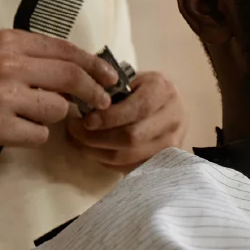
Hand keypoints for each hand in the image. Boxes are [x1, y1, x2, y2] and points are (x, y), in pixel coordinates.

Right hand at [0, 30, 118, 154]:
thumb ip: (29, 55)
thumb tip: (75, 68)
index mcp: (9, 42)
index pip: (66, 51)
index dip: (94, 65)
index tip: (109, 77)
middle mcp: (9, 65)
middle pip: (72, 79)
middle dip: (93, 93)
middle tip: (100, 103)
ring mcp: (3, 97)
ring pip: (57, 110)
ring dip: (50, 117)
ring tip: (24, 115)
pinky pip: (39, 135)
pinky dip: (33, 136)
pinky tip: (13, 130)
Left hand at [66, 72, 186, 171]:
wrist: (171, 107)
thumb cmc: (144, 90)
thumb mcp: (132, 80)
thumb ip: (112, 89)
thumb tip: (84, 103)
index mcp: (163, 91)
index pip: (138, 108)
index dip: (110, 117)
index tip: (86, 120)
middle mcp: (173, 118)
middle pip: (132, 137)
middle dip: (98, 137)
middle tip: (75, 131)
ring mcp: (170, 143)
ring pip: (129, 156)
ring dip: (97, 152)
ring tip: (80, 141)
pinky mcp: (163, 162)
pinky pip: (130, 168)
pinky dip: (107, 162)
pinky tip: (94, 151)